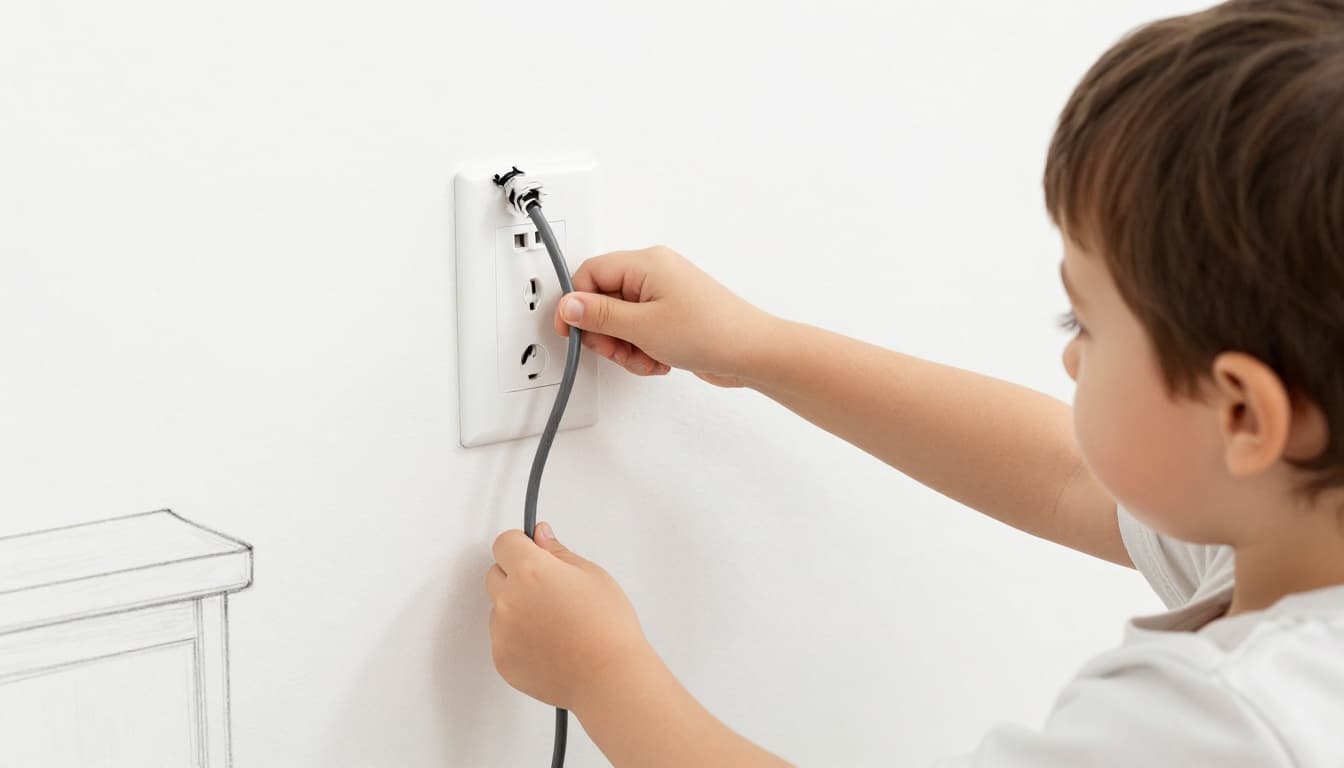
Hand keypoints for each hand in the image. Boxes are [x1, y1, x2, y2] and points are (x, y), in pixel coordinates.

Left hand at [486, 522, 652, 711]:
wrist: (608, 677)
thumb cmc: (607, 628)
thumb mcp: (592, 575)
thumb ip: (557, 552)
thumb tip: (540, 536)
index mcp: (530, 571)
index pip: (504, 543)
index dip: (521, 545)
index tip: (532, 552)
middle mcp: (509, 599)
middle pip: (496, 574)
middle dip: (516, 576)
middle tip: (549, 591)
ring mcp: (502, 632)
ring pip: (499, 608)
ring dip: (517, 609)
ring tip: (554, 623)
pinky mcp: (502, 659)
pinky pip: (502, 638)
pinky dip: (518, 638)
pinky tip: (548, 644)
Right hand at [552, 245, 775, 387]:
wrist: (753, 354)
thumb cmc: (713, 332)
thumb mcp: (643, 326)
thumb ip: (600, 316)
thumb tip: (569, 306)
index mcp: (646, 263)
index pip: (590, 273)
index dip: (576, 304)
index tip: (572, 331)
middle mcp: (655, 275)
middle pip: (604, 300)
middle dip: (606, 333)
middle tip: (618, 348)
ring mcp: (665, 297)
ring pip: (621, 322)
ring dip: (626, 347)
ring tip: (646, 357)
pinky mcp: (673, 318)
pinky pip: (641, 333)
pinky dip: (643, 351)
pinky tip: (660, 360)